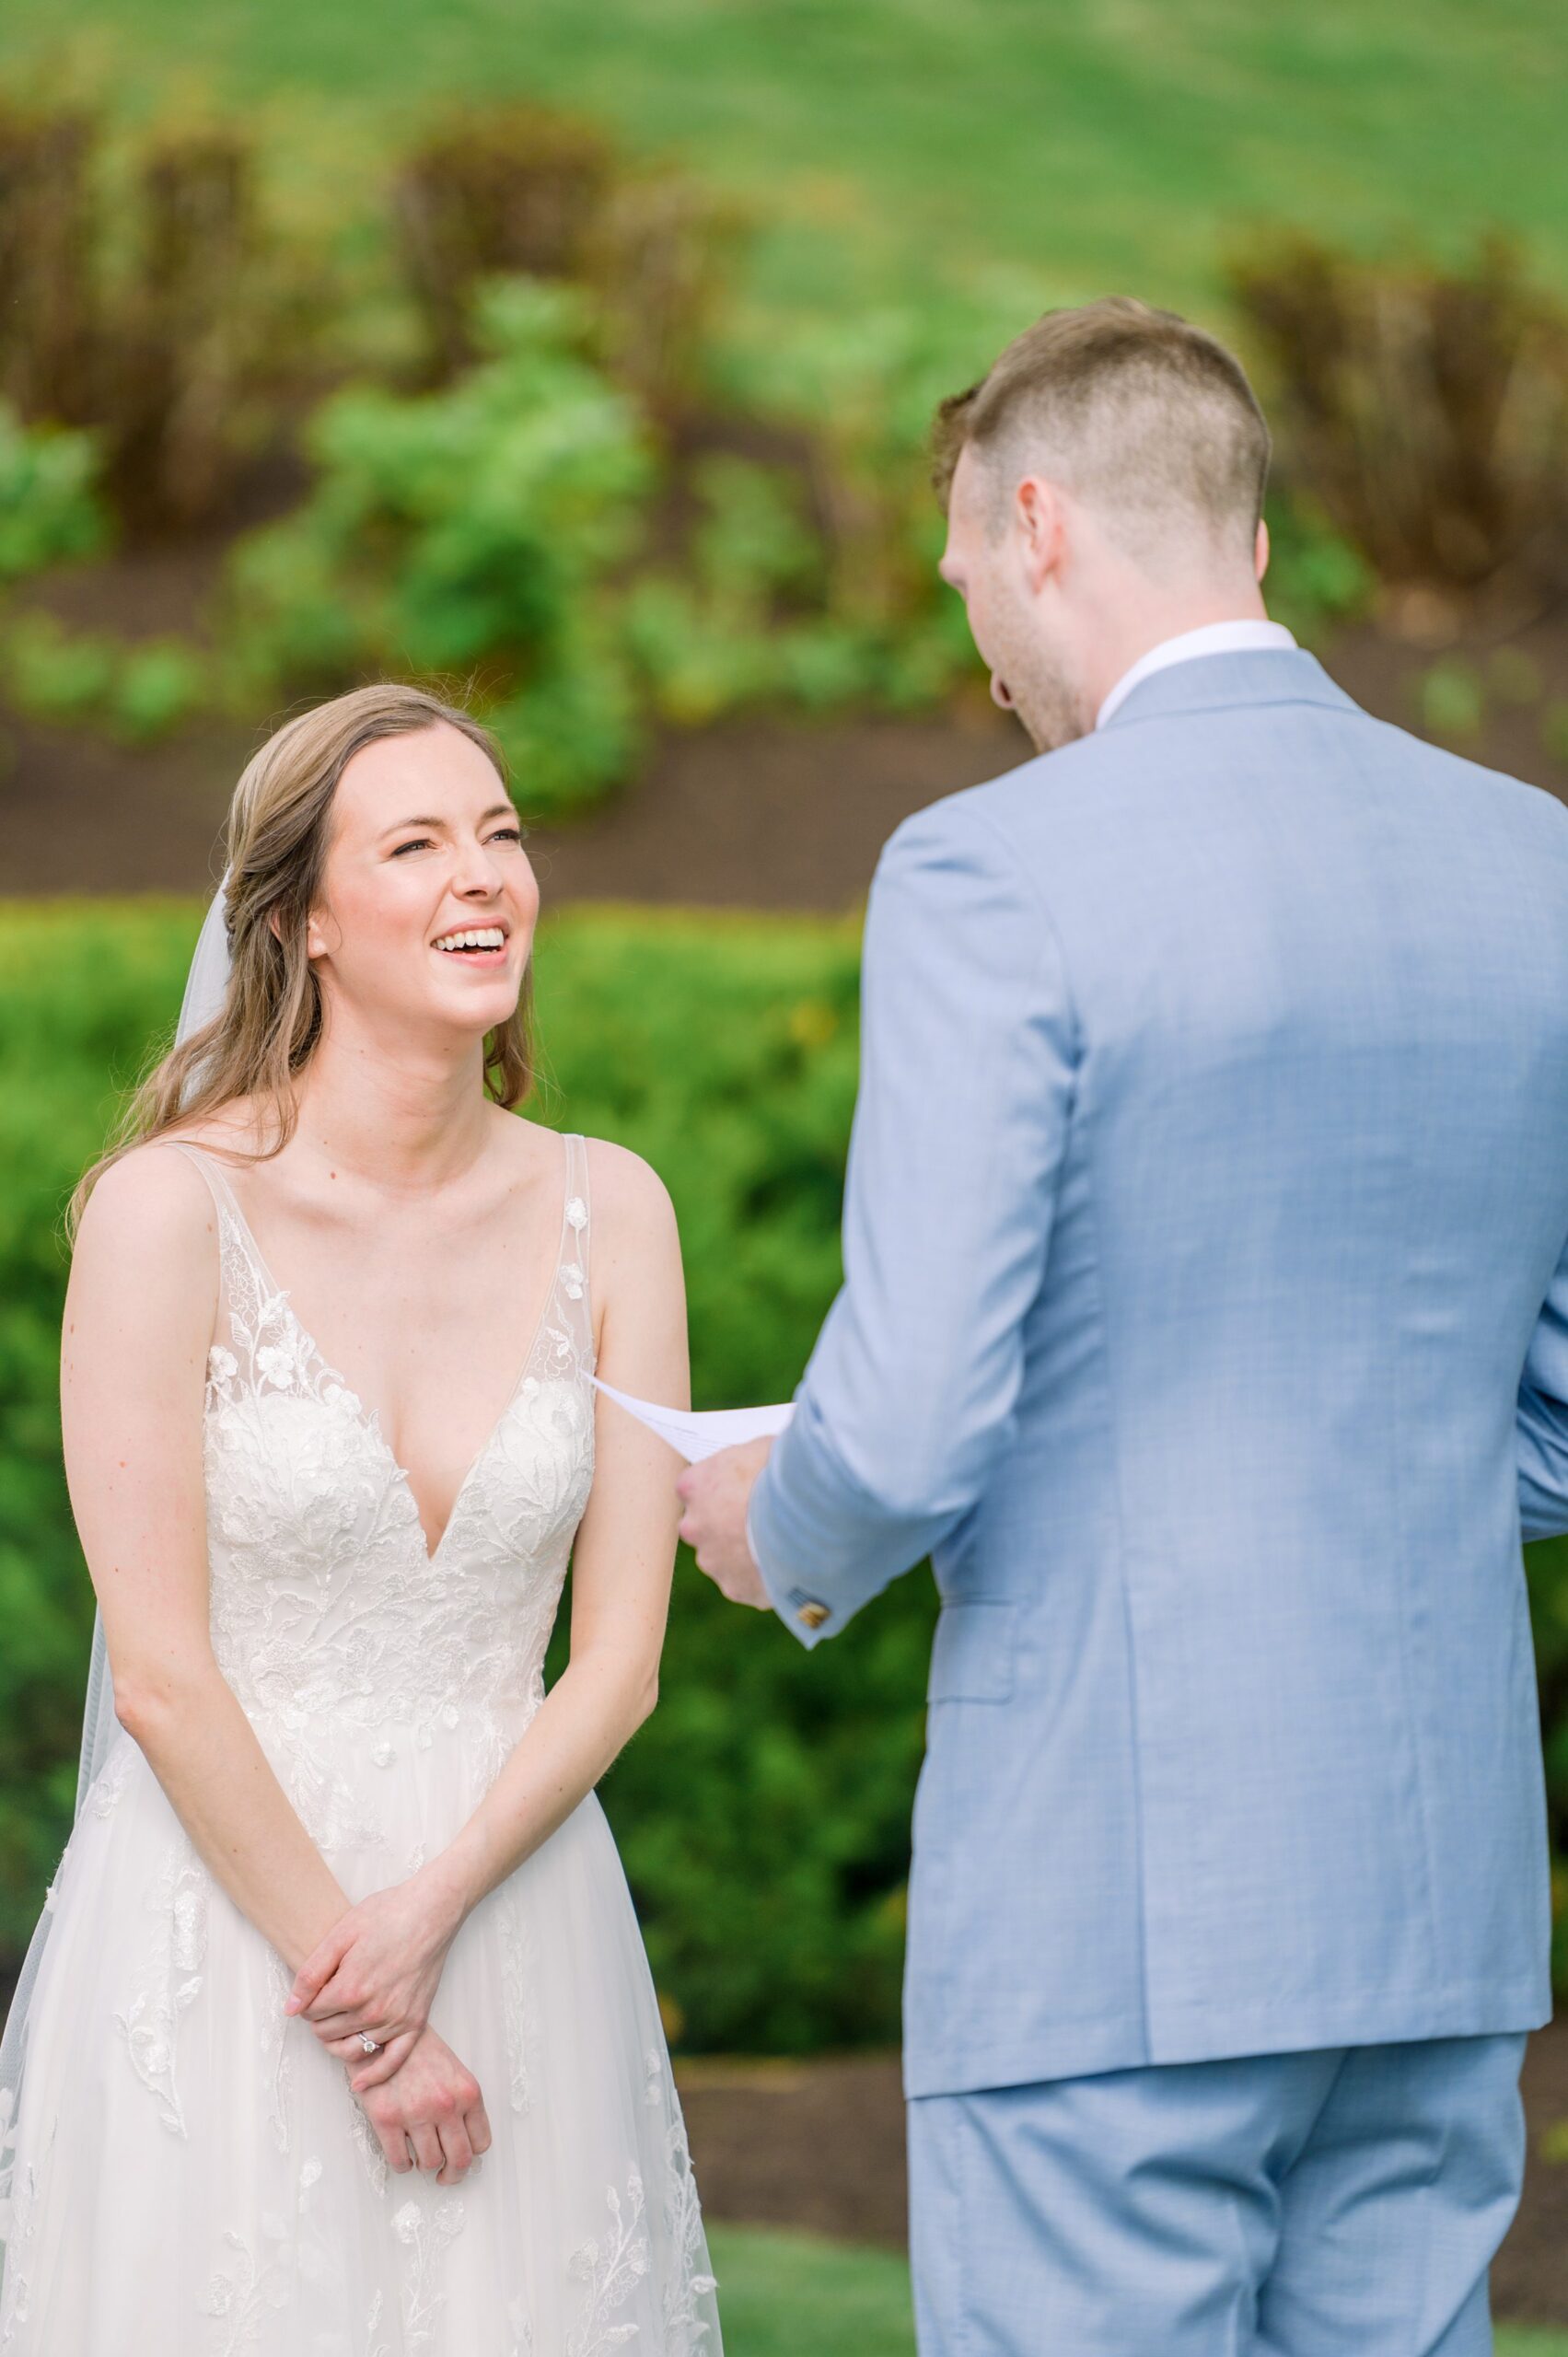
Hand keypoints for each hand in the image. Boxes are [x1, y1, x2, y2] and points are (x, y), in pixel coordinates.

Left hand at [284, 1855, 470, 2087]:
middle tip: (325, 2001)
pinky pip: (392, 2062)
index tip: (313, 1990)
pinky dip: (374, 2076)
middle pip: (328, 2033)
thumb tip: (291, 2009)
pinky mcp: (415, 2023)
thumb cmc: (386, 1915)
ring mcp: (396, 2020)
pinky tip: (360, 2084)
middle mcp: (372, 2011)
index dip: (306, 2002)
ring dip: (337, 2044)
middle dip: (320, 2021)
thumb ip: (311, 1973)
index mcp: (350, 1989)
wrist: (431, 1910)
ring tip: (335, 2028)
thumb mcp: (340, 1934)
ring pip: (352, 2051)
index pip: (311, 2014)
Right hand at [351, 2022, 491, 2186]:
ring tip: (420, 2158)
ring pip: (429, 2163)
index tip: (461, 2159)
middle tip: (444, 2176)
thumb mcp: (453, 2071)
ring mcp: (416, 2114)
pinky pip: (399, 2161)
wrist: (383, 2032)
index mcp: (467, 2092)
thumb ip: (461, 2103)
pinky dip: (402, 2165)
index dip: (471, 2156)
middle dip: (452, 2175)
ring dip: (425, 2166)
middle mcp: (446, 2106)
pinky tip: (402, 2157)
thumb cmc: (418, 2050)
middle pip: (460, 2160)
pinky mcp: (387, 2119)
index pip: (481, 2142)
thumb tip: (463, 2140)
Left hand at [676, 1437, 773, 1607]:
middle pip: (703, 1526)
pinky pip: (745, 1583)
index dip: (720, 1489)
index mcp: (693, 1485)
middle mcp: (693, 1526)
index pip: (694, 1488)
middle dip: (726, 1525)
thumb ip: (745, 1462)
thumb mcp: (761, 1449)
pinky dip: (761, 1577)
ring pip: (722, 1558)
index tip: (740, 1490)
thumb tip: (755, 1463)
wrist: (807, 1515)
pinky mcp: (735, 1587)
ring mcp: (712, 1560)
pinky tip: (785, 1565)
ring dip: (743, 1553)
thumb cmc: (785, 1473)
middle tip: (759, 1520)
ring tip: (779, 1545)